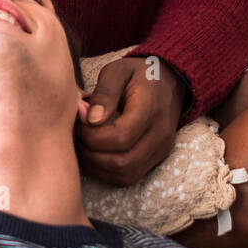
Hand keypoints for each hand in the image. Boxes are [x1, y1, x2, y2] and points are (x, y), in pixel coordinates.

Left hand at [75, 56, 188, 186]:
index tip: (79, 122)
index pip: (120, 137)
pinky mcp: (156, 159)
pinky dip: (106, 171)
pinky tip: (95, 153)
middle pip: (121, 162)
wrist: (169, 82)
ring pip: (124, 174)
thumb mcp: (118, 71)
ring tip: (84, 144)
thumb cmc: (138, 74)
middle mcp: (160, 134)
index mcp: (151, 108)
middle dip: (91, 153)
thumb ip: (104, 93)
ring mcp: (160, 150)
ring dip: (96, 165)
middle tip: (78, 134)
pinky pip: (128, 177)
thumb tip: (90, 120)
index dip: (92, 136)